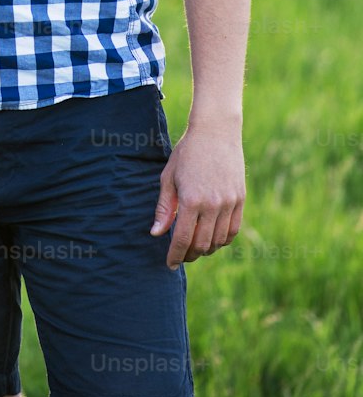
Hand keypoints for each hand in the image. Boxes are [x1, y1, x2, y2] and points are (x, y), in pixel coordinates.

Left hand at [150, 123, 244, 268]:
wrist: (215, 132)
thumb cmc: (187, 153)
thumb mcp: (169, 177)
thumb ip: (165, 208)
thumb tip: (156, 234)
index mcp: (192, 200)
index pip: (183, 239)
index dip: (175, 255)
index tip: (169, 264)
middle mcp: (213, 205)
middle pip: (202, 244)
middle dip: (189, 255)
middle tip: (180, 256)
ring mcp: (229, 203)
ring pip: (218, 241)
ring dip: (206, 249)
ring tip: (195, 248)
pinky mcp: (240, 200)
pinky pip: (233, 230)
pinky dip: (222, 240)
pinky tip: (212, 239)